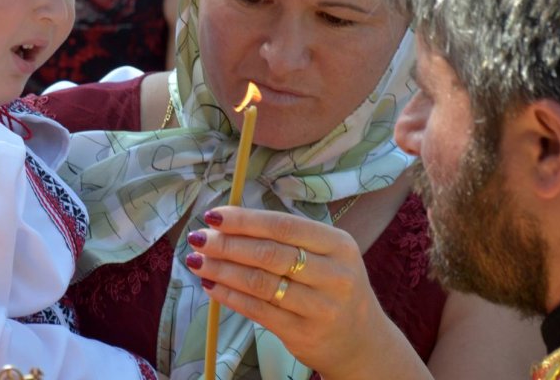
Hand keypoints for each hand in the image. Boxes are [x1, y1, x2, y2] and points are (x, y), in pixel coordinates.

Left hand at [184, 205, 430, 379]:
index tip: (213, 216)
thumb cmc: (332, 287)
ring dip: (222, 270)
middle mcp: (334, 275)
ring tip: (197, 261)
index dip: (245, 220)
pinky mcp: (304, 333)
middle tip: (198, 239)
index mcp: (338, 245)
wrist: (362, 342)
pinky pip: (258, 310)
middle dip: (227, 244)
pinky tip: (211, 286)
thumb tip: (227, 222)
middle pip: (269, 254)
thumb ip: (286, 238)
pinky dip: (229, 296)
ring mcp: (321, 307)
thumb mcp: (326, 255)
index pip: (284, 226)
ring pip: (260, 283)